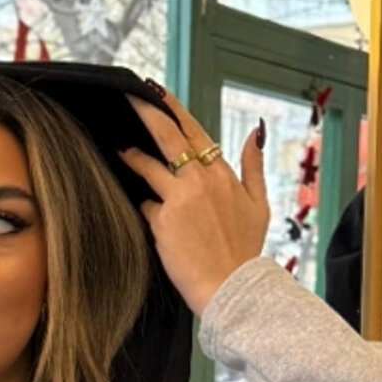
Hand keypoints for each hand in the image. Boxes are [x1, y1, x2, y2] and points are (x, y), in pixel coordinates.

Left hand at [117, 86, 268, 315]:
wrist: (232, 287)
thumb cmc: (244, 252)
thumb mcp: (259, 204)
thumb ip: (253, 165)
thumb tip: (255, 132)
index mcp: (222, 173)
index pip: (193, 130)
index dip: (172, 109)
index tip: (156, 93)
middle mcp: (200, 179)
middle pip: (167, 134)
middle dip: (145, 110)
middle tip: (129, 96)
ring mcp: (180, 198)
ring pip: (148, 165)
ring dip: (132, 155)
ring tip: (121, 151)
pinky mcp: (163, 220)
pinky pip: (146, 205)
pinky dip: (146, 208)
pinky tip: (145, 212)